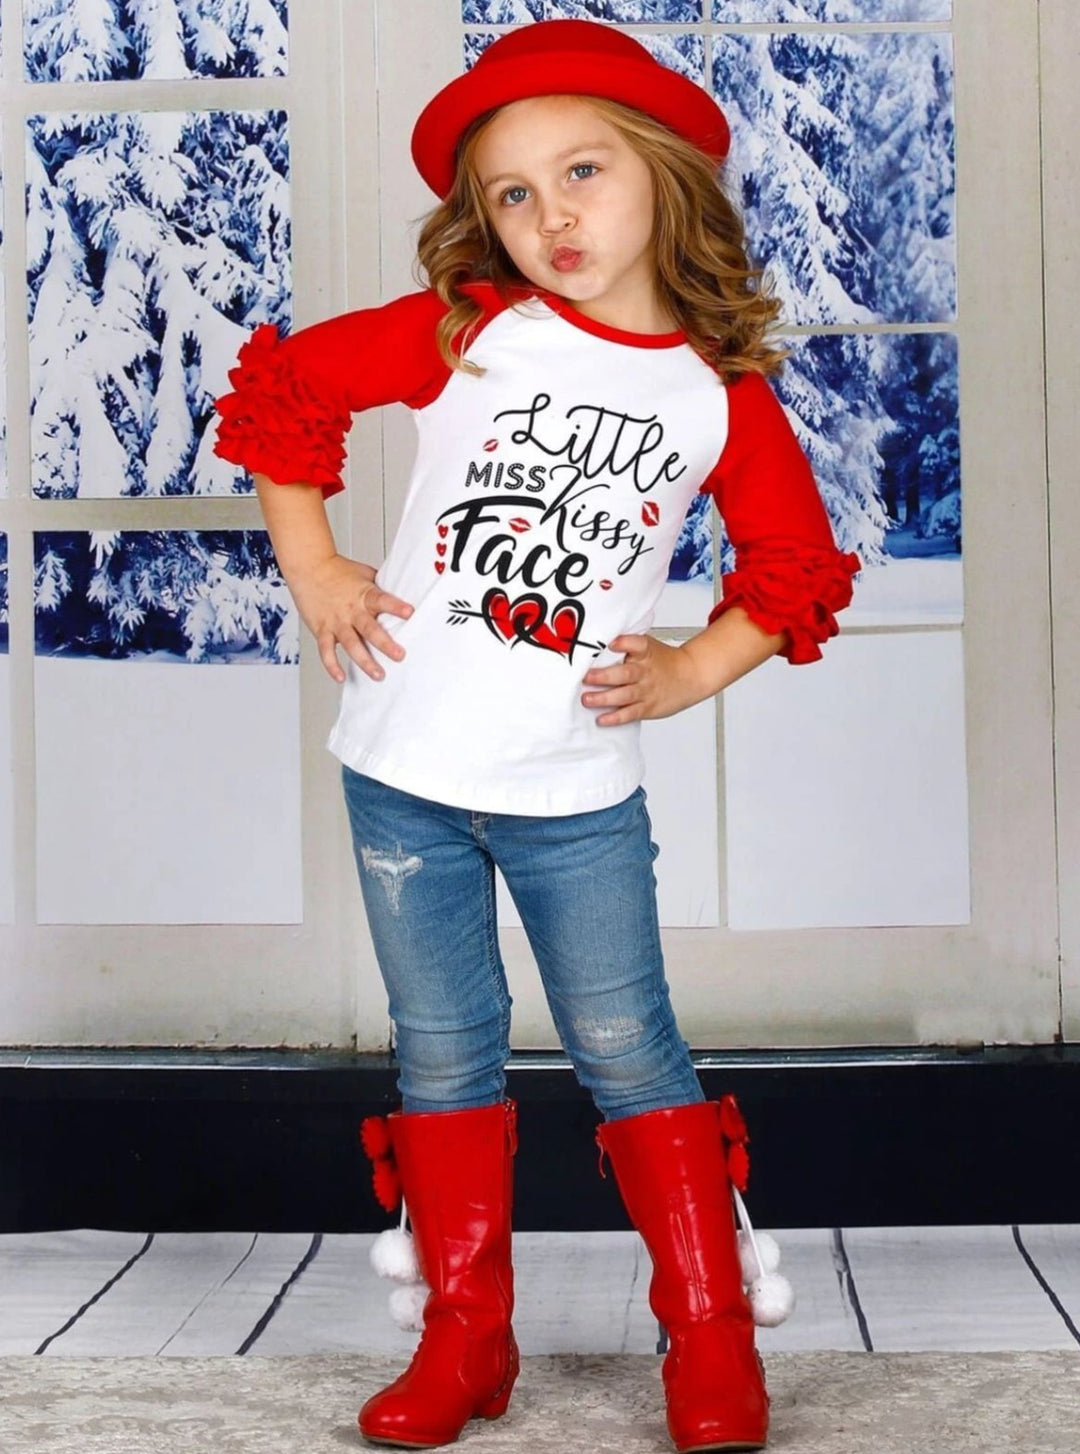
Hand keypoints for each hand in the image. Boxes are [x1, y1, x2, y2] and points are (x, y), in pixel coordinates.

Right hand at [287, 553, 412, 682]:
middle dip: (385, 643)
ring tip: (379, 675)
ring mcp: (336, 621)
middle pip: (369, 628)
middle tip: (399, 655)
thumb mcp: (365, 574)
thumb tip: (404, 593)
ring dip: (365, 661)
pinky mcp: (321, 629)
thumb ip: (380, 588)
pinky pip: (326, 651)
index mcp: (364, 594)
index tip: (409, 613)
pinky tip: (341, 678)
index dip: (395, 607)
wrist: (308, 567)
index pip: (383, 600)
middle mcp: (351, 609)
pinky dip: (332, 665)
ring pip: (351, 644)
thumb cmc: (338, 570)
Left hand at [580, 633, 709, 725]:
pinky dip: (615, 717)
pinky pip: (630, 713)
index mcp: (645, 652)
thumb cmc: (664, 661)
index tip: (611, 643)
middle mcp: (645, 671)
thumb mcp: (648, 646)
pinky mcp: (647, 707)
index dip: (624, 643)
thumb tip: (598, 642)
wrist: (690, 676)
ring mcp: (646, 690)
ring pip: (624, 695)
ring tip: (587, 699)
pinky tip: (602, 718)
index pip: (637, 644)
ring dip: (604, 698)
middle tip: (586, 677)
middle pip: (625, 673)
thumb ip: (626, 644)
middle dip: (603, 676)